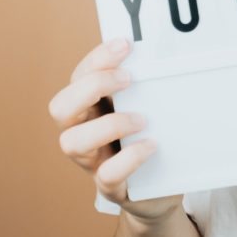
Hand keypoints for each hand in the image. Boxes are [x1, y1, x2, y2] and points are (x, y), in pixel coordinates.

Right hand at [48, 39, 181, 219]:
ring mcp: (93, 162)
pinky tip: (151, 146)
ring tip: (142, 119)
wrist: (159, 191)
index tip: (125, 45)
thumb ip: (150, 86)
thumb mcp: (148, 108)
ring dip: (108, 124)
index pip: (78, 77)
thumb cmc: (152, 139)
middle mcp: (82, 133)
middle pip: (60, 107)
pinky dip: (129, 158)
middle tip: (128, 79)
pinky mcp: (111, 187)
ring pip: (71, 142)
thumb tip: (176, 53)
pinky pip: (107, 175)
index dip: (97, 59)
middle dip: (92, 86)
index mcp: (90, 108)